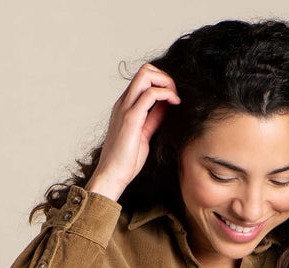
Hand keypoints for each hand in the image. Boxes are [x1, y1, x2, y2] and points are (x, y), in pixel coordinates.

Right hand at [87, 63, 181, 197]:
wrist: (112, 175)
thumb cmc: (126, 160)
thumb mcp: (144, 134)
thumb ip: (153, 119)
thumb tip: (165, 108)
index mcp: (125, 106)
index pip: (143, 80)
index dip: (161, 83)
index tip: (173, 99)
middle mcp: (123, 103)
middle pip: (145, 70)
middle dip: (165, 78)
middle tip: (176, 96)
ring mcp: (126, 108)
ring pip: (146, 75)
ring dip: (166, 82)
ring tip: (176, 99)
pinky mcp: (131, 118)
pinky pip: (150, 94)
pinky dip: (166, 94)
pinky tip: (174, 104)